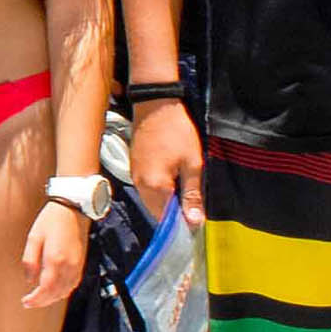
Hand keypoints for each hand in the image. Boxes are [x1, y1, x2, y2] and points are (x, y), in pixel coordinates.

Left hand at [21, 202, 88, 308]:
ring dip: (53, 298)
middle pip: (56, 293)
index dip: (36, 299)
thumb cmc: (50, 221)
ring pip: (66, 291)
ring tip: (40, 299)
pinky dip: (64, 291)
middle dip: (43, 302)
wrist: (72, 210)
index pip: (46, 288)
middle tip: (30, 303)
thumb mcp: (33, 237)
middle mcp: (68, 265)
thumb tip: (29, 279)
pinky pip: (74, 284)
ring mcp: (77, 265)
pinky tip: (55, 290)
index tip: (26, 302)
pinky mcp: (81, 263)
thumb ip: (30, 260)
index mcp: (55, 259)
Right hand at [129, 98, 204, 227]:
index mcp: (155, 186)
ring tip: (185, 196)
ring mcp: (134, 176)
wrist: (155, 104)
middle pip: (156, 213)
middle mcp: (140, 185)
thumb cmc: (177, 131)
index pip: (166, 220)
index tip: (197, 224)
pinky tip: (172, 184)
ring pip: (151, 201)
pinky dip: (158, 193)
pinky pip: (146, 189)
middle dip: (173, 217)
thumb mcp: (193, 163)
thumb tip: (195, 222)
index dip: (181, 226)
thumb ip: (192, 194)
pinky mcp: (134, 167)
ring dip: (166, 204)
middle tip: (194, 210)